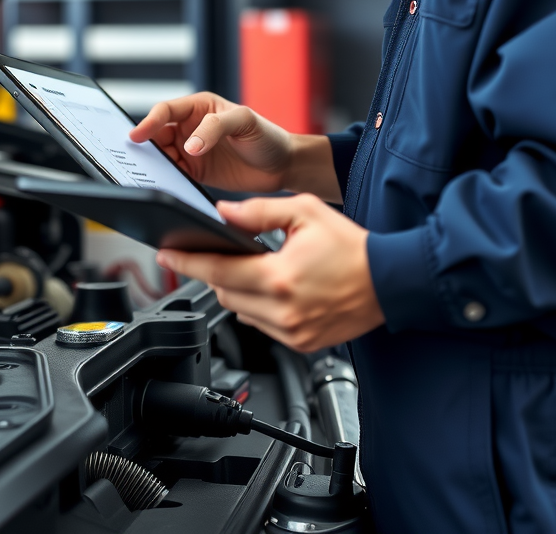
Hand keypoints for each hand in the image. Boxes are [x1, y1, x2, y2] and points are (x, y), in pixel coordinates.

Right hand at [129, 91, 296, 193]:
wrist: (283, 166)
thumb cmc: (268, 136)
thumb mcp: (244, 122)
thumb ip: (215, 128)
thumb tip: (189, 145)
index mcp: (200, 108)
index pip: (166, 111)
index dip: (149, 122)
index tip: (137, 135)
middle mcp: (191, 127)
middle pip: (158, 134)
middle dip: (146, 144)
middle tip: (135, 157)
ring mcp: (192, 151)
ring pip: (162, 155)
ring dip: (154, 163)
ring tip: (148, 173)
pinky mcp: (195, 173)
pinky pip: (173, 174)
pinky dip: (166, 179)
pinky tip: (164, 184)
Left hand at [157, 195, 384, 352]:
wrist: (390, 281)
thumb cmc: (352, 246)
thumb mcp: (304, 212)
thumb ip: (259, 212)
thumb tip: (224, 213)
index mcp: (279, 277)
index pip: (217, 270)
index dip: (186, 261)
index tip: (165, 254)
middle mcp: (282, 311)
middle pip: (223, 293)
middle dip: (214, 272)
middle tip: (213, 252)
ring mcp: (291, 332)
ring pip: (240, 312)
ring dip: (235, 290)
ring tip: (251, 268)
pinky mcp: (301, 344)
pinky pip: (262, 325)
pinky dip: (256, 306)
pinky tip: (270, 288)